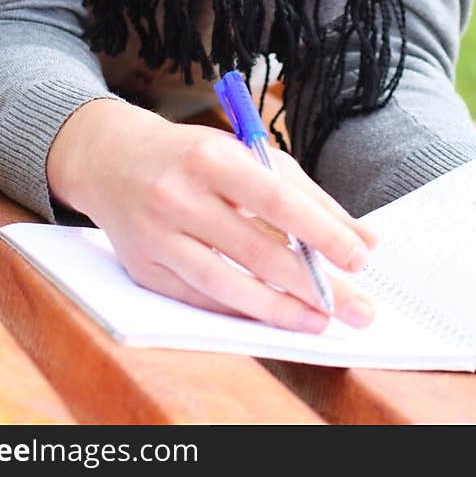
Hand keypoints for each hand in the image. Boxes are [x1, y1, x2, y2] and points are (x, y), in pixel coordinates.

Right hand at [47, 98, 377, 332]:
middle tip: (356, 308)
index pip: (275, 199)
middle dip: (313, 284)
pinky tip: (274, 316)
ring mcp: (156, 235)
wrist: (112, 159)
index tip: (358, 258)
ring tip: (319, 321)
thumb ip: (307, 195)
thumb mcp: (248, 155)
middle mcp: (178, 195)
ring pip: (225, 284)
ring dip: (279, 309)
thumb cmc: (195, 156)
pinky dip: (240, 310)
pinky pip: (200, 298)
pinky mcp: (144, 268)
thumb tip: (363, 240)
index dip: (319, 231)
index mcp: (211, 156)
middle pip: (255, 250)